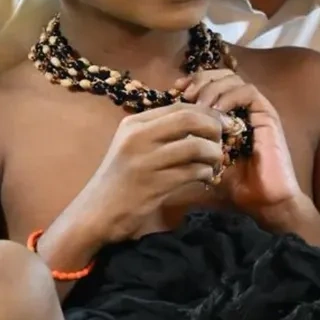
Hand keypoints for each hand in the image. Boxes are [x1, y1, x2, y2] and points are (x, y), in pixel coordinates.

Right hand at [71, 103, 226, 245]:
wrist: (96, 213)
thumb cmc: (119, 180)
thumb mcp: (133, 147)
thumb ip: (159, 132)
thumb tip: (202, 122)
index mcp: (133, 123)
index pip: (180, 107)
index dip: (207, 113)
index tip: (221, 124)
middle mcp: (137, 137)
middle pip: (189, 119)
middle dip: (214, 128)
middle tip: (224, 141)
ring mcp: (145, 161)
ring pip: (195, 146)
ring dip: (213, 154)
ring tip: (216, 162)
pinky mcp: (154, 185)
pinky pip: (192, 172)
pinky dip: (205, 173)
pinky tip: (206, 178)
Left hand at [175, 67, 301, 215]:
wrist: (265, 202)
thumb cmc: (235, 184)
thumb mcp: (203, 161)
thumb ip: (191, 142)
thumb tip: (165, 129)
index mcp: (227, 114)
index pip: (210, 83)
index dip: (193, 82)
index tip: (175, 91)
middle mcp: (242, 108)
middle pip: (221, 75)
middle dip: (201, 79)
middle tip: (185, 94)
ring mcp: (255, 110)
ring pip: (233, 79)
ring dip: (212, 87)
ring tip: (198, 103)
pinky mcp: (267, 115)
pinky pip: (248, 92)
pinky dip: (229, 96)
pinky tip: (215, 111)